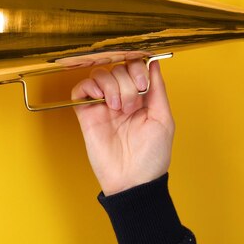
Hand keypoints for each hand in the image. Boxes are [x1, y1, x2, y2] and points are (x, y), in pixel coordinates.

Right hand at [71, 60, 173, 195]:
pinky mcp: (86, 114)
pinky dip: (88, 87)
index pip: (134, 65)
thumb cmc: (152, 156)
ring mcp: (103, 105)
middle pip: (117, 68)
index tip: (142, 85)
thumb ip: (158, 89)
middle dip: (126, 84)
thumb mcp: (163, 119)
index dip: (137, 68)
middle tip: (130, 107)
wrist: (133, 180)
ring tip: (116, 107)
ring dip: (110, 86)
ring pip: (99, 74)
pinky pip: (80, 89)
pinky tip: (100, 99)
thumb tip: (155, 63)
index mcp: (141, 97)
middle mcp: (121, 97)